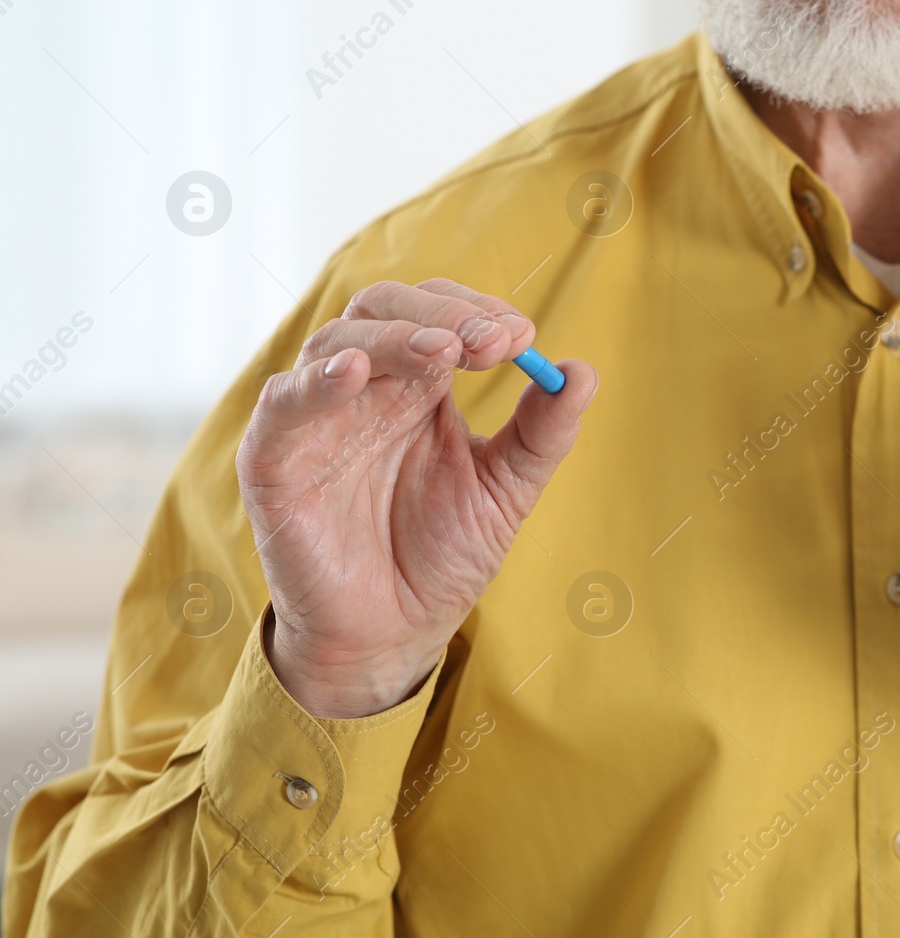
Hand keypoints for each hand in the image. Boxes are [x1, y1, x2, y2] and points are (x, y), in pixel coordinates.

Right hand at [237, 279, 596, 716]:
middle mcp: (367, 390)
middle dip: (441, 314)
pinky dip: (313, 382)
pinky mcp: (274, 461)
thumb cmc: (442, 556)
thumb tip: (582, 372)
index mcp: (419, 386)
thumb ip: (542, 434)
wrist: (393, 633)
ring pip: (337, 342)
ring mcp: (318, 420)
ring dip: (393, 338)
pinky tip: (353, 372)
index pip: (439, 315)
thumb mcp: (506, 490)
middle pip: (387, 309)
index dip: (476, 312)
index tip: (520, 336)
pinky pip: (282, 404)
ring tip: (441, 351)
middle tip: (490, 342)